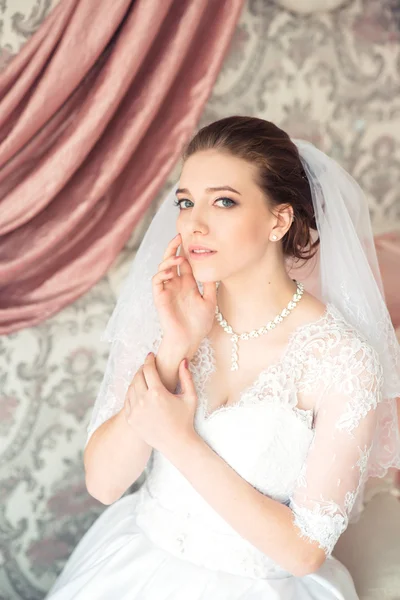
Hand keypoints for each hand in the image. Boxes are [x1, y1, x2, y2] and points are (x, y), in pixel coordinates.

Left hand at [124, 352, 197, 455]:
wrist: (176, 443)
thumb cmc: (185, 419)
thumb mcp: (190, 397)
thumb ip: (186, 377)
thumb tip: (183, 360)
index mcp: (157, 393)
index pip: (148, 369)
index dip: (149, 360)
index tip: (151, 356)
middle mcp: (143, 401)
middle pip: (137, 376)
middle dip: (142, 369)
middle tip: (147, 366)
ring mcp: (134, 411)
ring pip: (131, 387)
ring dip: (137, 380)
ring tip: (144, 378)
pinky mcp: (130, 419)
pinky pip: (127, 400)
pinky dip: (132, 393)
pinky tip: (139, 391)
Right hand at [152, 233, 216, 352]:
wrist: (189, 340)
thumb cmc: (199, 324)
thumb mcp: (210, 301)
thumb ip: (210, 285)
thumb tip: (214, 269)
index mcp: (188, 284)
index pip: (185, 263)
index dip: (186, 251)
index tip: (192, 238)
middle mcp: (176, 284)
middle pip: (171, 260)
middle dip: (173, 248)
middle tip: (179, 237)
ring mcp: (167, 289)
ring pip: (163, 267)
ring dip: (169, 260)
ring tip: (179, 259)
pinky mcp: (159, 297)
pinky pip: (156, 280)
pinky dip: (161, 273)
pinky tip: (170, 271)